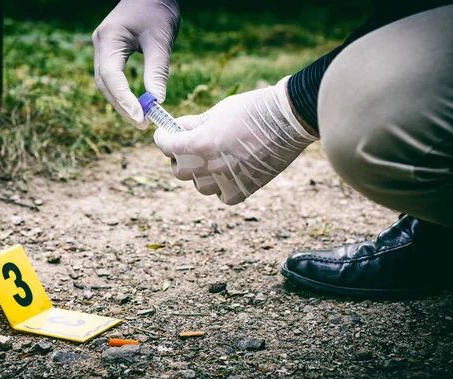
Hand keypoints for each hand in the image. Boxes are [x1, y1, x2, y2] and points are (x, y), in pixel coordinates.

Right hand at [92, 0, 180, 128]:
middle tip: (142, 124)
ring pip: (107, 84)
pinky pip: (112, 78)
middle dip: (122, 106)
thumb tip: (157, 101)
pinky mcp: (109, 52)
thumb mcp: (161, 40)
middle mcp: (100, 44)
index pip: (112, 76)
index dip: (124, 100)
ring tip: (141, 119)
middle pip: (106, 85)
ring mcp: (102, 49)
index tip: (140, 118)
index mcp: (109, 38)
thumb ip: (157, 70)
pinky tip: (136, 105)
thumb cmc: (158, 10)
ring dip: (121, 103)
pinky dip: (122, 93)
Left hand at [154, 77, 318, 204]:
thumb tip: (178, 127)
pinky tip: (225, 174)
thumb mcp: (219, 111)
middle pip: (179, 171)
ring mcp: (228, 181)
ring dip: (200, 174)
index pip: (167, 147)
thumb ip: (195, 123)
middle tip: (185, 149)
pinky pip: (221, 196)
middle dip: (178, 158)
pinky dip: (219, 188)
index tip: (164, 135)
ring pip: (200, 186)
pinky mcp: (245, 189)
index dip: (162, 139)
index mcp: (201, 144)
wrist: (289, 119)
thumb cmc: (254, 109)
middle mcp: (211, 167)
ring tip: (210, 159)